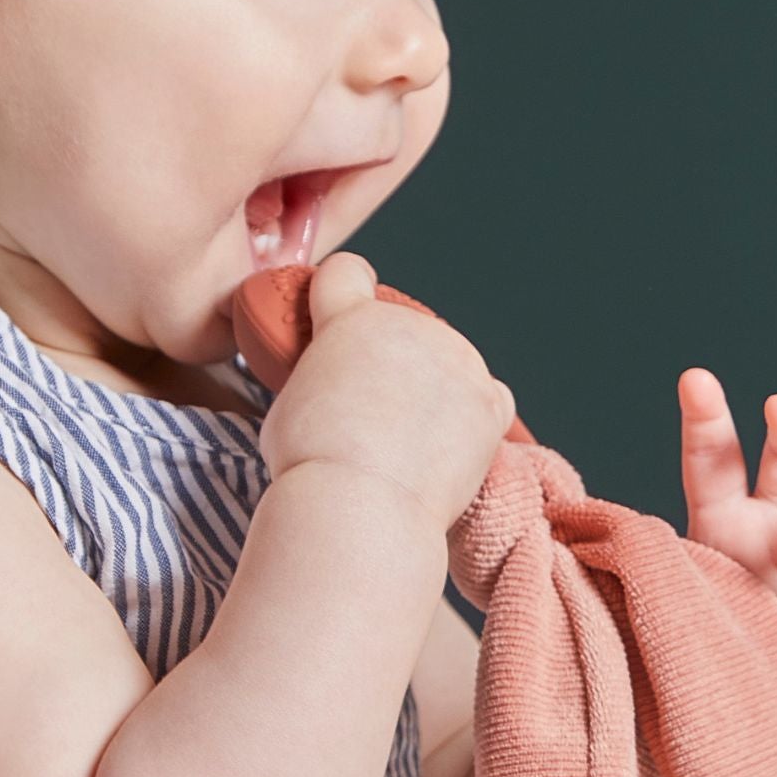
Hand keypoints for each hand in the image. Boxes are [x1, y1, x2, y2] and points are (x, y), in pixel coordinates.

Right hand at [260, 251, 515, 534]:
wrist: (360, 503)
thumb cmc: (313, 464)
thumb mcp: (287, 402)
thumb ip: (316, 377)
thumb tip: (328, 389)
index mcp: (350, 319)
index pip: (345, 273)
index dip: (340, 291)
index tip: (340, 312)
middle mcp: (409, 326)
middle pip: (402, 329)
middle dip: (390, 362)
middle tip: (370, 414)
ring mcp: (456, 361)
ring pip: (447, 364)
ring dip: (431, 389)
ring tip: (404, 443)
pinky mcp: (489, 401)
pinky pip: (487, 398)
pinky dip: (471, 418)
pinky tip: (446, 446)